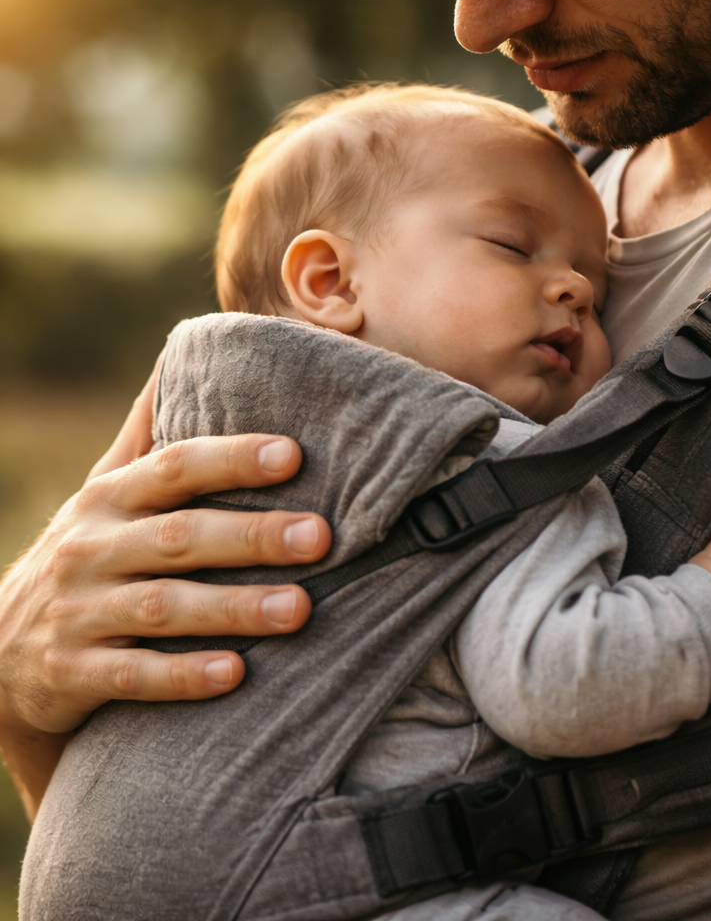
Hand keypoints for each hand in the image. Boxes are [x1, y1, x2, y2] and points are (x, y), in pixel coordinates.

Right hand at [0, 357, 330, 814]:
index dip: (231, 459)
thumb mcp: (105, 494)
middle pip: (179, 537)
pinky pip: (132, 677)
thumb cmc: (88, 555)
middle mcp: (91, 548)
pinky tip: (236, 674)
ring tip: (301, 609)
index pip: (174, 467)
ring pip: (163, 608)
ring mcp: (79, 613)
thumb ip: (147, 436)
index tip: (293, 455)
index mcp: (110, 497)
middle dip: (251, 535)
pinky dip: (183, 677)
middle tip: (320, 537)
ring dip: (233, 608)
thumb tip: (188, 351)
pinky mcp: (72, 675)